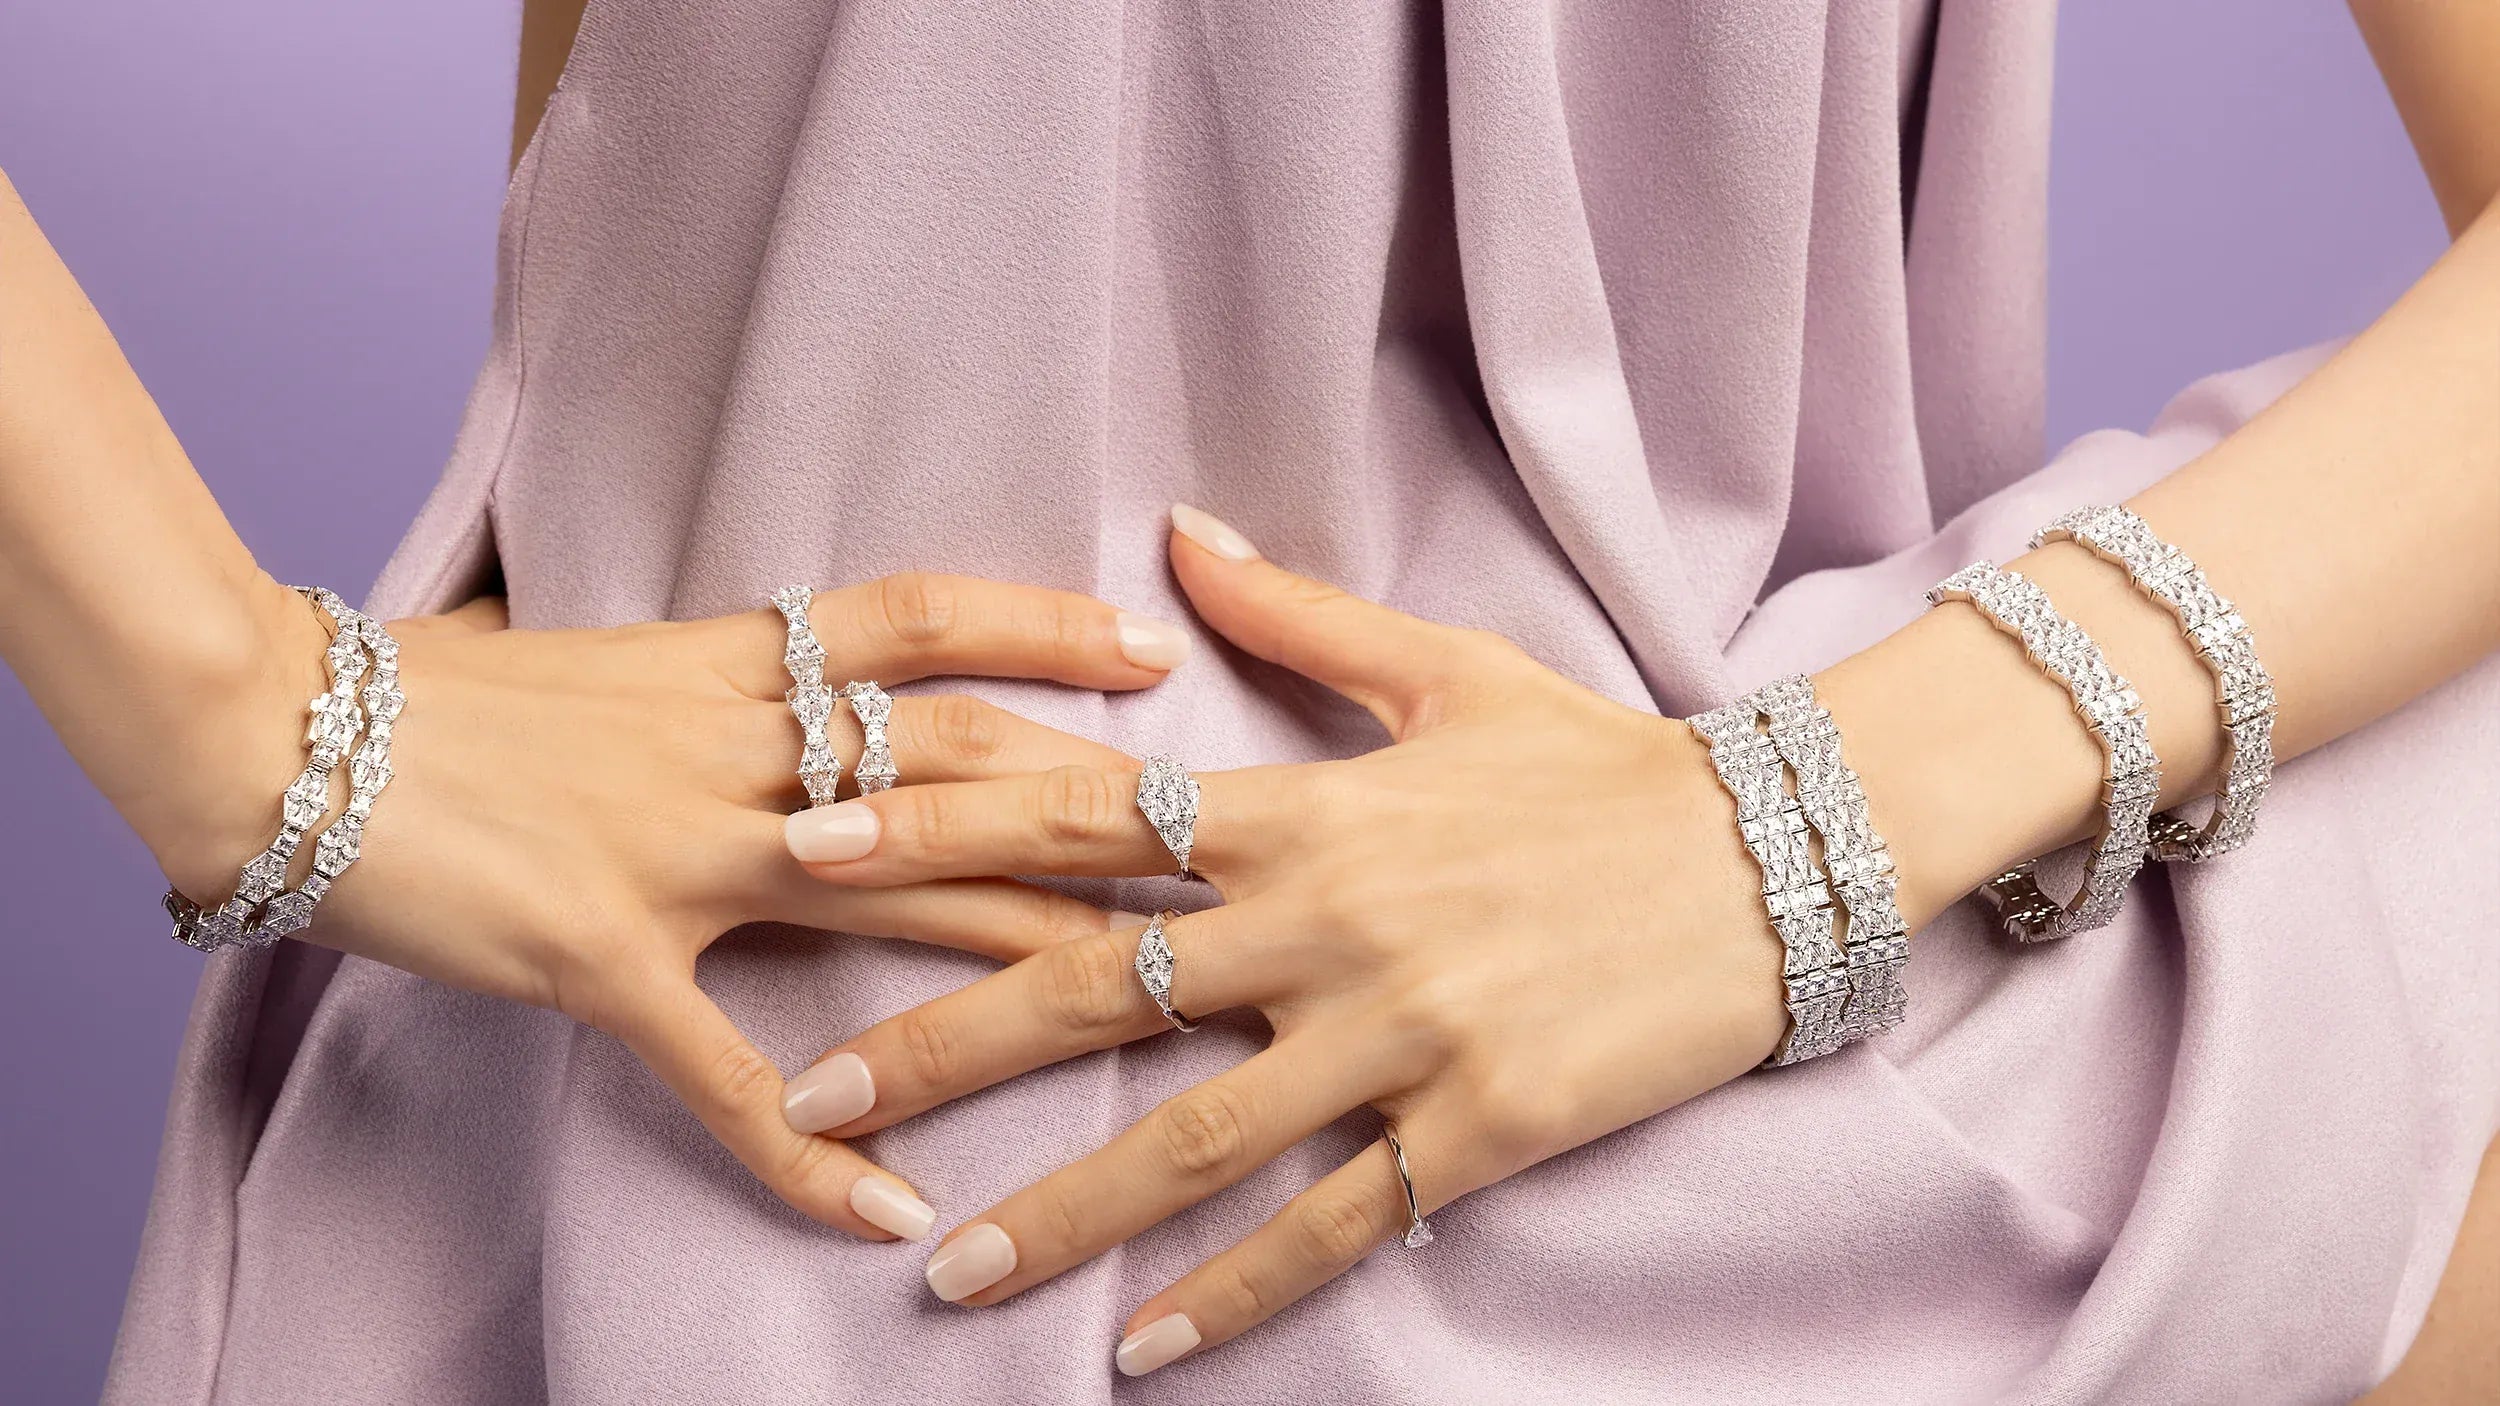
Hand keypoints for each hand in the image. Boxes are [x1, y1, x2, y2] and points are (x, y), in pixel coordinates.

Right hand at [150, 571, 1187, 1241]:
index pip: (917, 624)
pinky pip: (728, 1070)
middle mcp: (729, 747)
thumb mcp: (580, 646)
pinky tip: (886, 1210)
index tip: (1155, 650)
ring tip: (1155, 1002)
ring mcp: (676, 852)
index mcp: (723, 663)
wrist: (280, 732)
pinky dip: (806, 1144)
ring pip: (894, 897)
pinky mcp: (603, 956)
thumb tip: (754, 660)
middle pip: (956, 766)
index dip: (1043, 627)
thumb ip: (685, 662)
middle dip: (1099, 807)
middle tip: (1231, 843)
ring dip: (1029, 958)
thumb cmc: (426, 691)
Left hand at [775, 508, 1826, 1372]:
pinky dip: (1235, 1291)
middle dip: (941, 1044)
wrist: (1778, 853)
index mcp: (1308, 809)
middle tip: (810, 1096)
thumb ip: (1292, 618)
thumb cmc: (1597, 760)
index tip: (804, 846)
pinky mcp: (1479, 1128)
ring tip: (941, 1272)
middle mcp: (1331, 925)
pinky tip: (1142, 1350)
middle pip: (1098, 988)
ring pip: (1195, 1137)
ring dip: (1059, 1212)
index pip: (1082, 816)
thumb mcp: (1447, 671)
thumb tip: (1177, 533)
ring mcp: (1404, 1036)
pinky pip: (1336, 1224)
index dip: (932, 827)